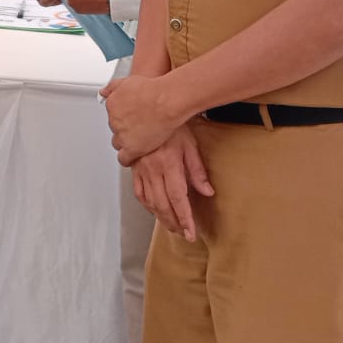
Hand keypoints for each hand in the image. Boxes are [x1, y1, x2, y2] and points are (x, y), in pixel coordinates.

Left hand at [101, 75, 181, 163]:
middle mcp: (114, 120)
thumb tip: (103, 92)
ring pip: (119, 143)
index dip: (122, 118)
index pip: (112, 115)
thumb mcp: (127, 81)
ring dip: (126, 143)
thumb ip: (112, 87)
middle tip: (137, 128)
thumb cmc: (152, 90)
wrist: (164, 101)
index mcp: (112, 105)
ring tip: (137, 141)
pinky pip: (124, 158)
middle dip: (124, 129)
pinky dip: (127, 159)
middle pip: (115, 129)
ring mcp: (122, 135)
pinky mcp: (132, 148)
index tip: (129, 119)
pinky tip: (133, 158)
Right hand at [131, 124, 214, 240]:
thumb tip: (207, 192)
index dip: (185, 218)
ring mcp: (141, 169)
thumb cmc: (173, 124)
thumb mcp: (190, 145)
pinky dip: (146, 204)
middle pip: (163, 204)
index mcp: (169, 164)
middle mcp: (153, 169)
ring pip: (149, 201)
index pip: (178, 198)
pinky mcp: (135, 167)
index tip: (191, 232)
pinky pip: (138, 191)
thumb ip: (198, 171)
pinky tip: (153, 209)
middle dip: (174, 222)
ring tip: (171, 225)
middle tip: (183, 233)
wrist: (151, 108)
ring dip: (160, 217)